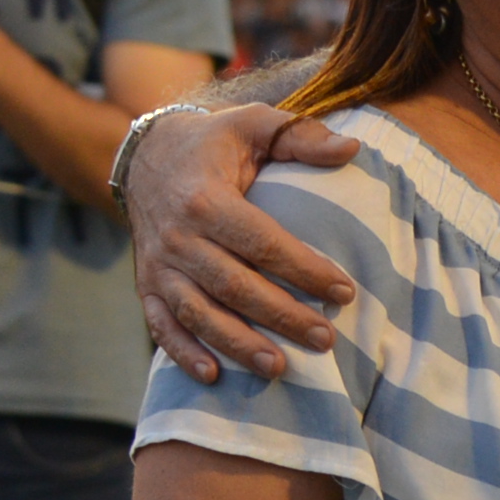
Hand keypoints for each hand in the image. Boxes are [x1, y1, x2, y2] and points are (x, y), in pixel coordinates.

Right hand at [133, 105, 363, 383]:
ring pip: (198, 313)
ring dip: (237, 344)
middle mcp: (177, 238)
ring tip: (279, 368)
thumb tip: (353, 149)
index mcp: (205, 200)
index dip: (304, 269)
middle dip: (280, 316)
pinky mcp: (146, 285)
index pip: (262, 243)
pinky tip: (214, 376)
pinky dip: (183, 353)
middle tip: (325, 338)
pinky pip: (161, 325)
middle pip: (233, 286)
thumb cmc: (215, 142)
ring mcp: (158, 266)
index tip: (345, 291)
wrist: (147, 155)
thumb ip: (302, 136)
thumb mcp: (256, 123)